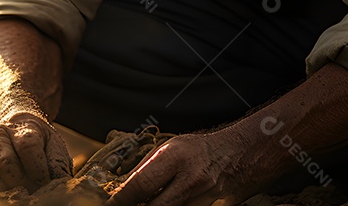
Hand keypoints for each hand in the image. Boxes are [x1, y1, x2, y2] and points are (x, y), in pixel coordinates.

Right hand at [0, 111, 72, 191]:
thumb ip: (57, 163)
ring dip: (10, 190)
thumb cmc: (39, 140)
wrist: (15, 125)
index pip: (28, 147)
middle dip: (24, 184)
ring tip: (25, 196)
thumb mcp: (53, 144)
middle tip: (36, 195)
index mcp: (22, 126)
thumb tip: (59, 184)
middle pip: (7, 162)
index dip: (38, 171)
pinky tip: (11, 194)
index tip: (47, 186)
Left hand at [106, 132, 255, 205]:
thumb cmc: (199, 150)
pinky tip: (163, 203)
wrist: (238, 156)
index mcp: (176, 157)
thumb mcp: (170, 148)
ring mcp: (202, 198)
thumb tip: (121, 187)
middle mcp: (191, 179)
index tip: (109, 204)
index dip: (121, 199)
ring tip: (143, 202)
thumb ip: (146, 168)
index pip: (141, 185)